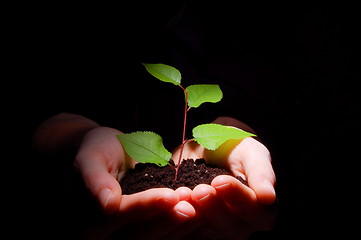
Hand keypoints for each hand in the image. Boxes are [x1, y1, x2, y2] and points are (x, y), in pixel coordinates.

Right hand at [74, 126, 196, 238]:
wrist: (106, 154)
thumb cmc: (95, 151)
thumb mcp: (90, 158)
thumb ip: (95, 180)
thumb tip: (107, 205)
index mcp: (89, 219)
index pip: (120, 215)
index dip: (146, 206)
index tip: (171, 194)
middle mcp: (107, 234)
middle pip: (139, 234)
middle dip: (168, 219)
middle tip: (192, 204)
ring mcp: (126, 234)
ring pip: (155, 238)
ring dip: (179, 225)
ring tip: (201, 207)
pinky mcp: (143, 229)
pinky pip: (164, 234)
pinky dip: (182, 226)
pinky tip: (202, 214)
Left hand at [171, 117, 276, 238]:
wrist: (206, 150)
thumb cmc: (234, 150)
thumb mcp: (250, 152)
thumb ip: (260, 172)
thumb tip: (268, 196)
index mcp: (260, 208)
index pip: (256, 212)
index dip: (238, 198)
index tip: (220, 180)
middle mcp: (240, 224)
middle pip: (232, 228)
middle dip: (214, 208)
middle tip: (200, 190)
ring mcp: (215, 229)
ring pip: (207, 232)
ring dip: (194, 215)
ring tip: (183, 195)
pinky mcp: (193, 229)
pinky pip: (185, 231)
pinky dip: (177, 217)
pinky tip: (172, 200)